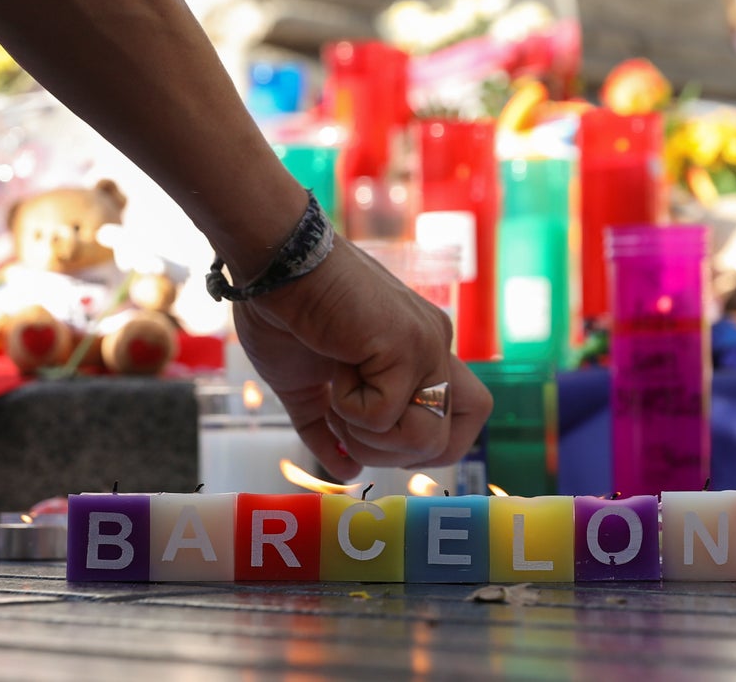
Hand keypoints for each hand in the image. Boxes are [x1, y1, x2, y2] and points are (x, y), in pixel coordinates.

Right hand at [230, 236, 491, 480]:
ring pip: (426, 436)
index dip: (422, 448)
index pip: (461, 418)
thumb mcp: (306, 387)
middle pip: (455, 437)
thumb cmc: (283, 313)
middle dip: (397, 455)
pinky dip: (348, 409)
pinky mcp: (406, 344)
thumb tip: (347, 472)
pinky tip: (333, 368)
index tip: (370, 441)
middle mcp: (434, 347)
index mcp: (419, 354)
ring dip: (371, 438)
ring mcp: (426, 344)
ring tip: (337, 400)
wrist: (274, 263)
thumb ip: (329, 430)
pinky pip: (387, 415)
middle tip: (351, 430)